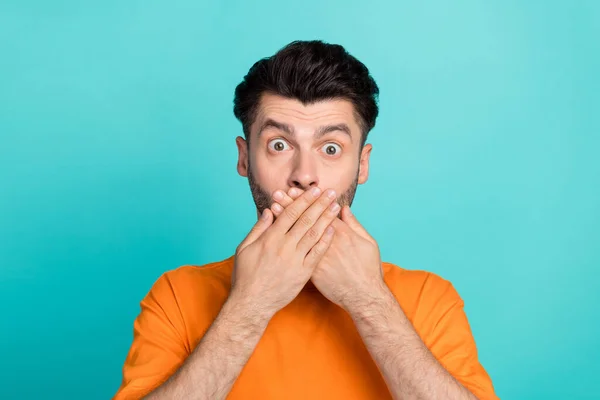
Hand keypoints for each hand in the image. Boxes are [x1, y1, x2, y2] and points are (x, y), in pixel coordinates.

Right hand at [231, 187, 340, 317]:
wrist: (252, 303)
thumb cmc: (245, 275)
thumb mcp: (244, 248)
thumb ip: (258, 228)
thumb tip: (268, 211)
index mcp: (270, 239)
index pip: (290, 213)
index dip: (303, 200)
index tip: (314, 190)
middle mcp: (284, 247)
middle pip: (305, 220)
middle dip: (319, 204)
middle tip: (330, 192)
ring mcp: (295, 260)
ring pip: (314, 235)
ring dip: (326, 219)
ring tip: (335, 207)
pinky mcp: (303, 274)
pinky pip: (316, 254)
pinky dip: (325, 241)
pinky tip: (332, 230)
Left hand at [271, 189, 386, 312]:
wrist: (363, 296)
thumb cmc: (368, 269)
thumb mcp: (368, 242)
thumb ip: (354, 225)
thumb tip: (344, 209)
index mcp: (342, 233)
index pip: (320, 210)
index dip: (307, 200)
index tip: (294, 190)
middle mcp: (327, 242)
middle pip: (306, 219)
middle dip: (291, 205)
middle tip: (277, 193)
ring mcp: (319, 256)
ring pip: (298, 235)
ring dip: (285, 220)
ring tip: (273, 207)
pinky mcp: (313, 271)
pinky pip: (296, 254)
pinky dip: (286, 243)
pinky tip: (276, 235)